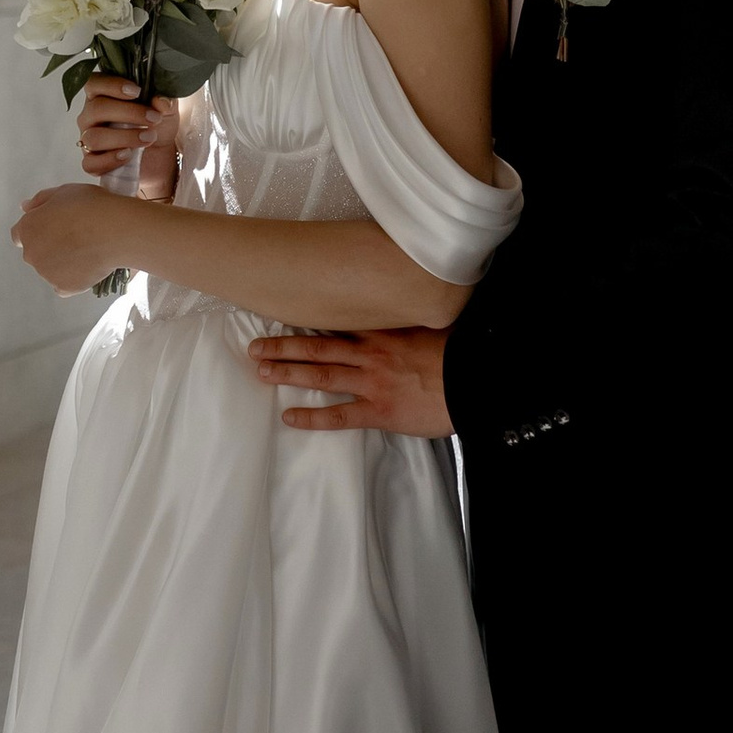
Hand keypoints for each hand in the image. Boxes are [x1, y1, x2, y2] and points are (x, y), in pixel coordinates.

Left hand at [13, 182, 132, 293]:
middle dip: (49, 246)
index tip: (51, 228)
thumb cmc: (90, 207)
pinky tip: (87, 266)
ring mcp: (46, 273)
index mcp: (28, 228)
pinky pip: (64, 285)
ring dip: (62, 262)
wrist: (114, 232)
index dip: (36, 229)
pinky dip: (72, 278)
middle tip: (75, 237)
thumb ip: (40, 200)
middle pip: (35, 251)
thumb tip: (25, 208)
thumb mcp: (63, 192)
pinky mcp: (64, 287)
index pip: (20, 233)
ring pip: (50, 269)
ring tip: (86, 249)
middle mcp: (31, 253)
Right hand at [75, 76, 180, 190]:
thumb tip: (161, 101)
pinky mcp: (92, 162)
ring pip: (94, 137)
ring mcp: (89, 139)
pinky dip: (110, 160)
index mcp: (102, 95)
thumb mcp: (165, 109)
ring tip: (149, 138)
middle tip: (153, 118)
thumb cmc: (155, 124)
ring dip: (124, 137)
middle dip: (128, 113)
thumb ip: (164, 101)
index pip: (94, 83)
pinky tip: (128, 155)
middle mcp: (91, 116)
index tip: (136, 91)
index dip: (111, 85)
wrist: (159, 153)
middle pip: (97, 109)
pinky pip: (91, 163)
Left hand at [247, 326, 452, 435]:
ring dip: (288, 373)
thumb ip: (412, 324)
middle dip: (284, 347)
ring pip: (320, 375)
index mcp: (385, 332)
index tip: (286, 314)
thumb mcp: (434, 329)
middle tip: (255, 347)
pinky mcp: (378, 411)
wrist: (477, 382)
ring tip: (261, 372)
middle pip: (318, 347)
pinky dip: (312, 417)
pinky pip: (339, 415)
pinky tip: (290, 417)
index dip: (309, 320)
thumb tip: (404, 316)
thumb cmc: (460, 356)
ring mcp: (372, 382)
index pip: (338, 323)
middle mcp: (371, 354)